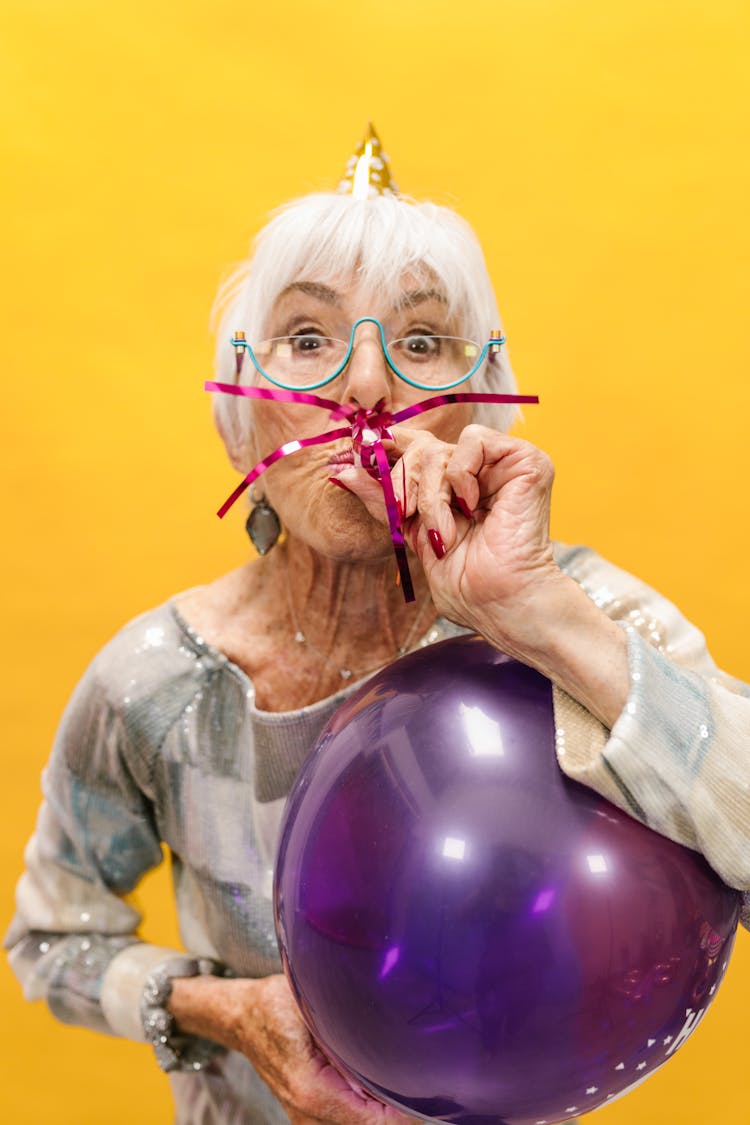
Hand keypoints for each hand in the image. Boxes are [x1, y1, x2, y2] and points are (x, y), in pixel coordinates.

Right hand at [169, 973, 417, 1124]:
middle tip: (423, 1086)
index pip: (373, 1123)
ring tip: (405, 1086)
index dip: (405, 1112)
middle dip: (399, 1113)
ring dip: (384, 1114)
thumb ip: (345, 1029)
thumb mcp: (309, 1005)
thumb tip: (384, 1041)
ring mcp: (307, 1121)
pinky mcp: (310, 1117)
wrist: (242, 1018)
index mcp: (312, 1091)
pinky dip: (368, 1113)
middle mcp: (308, 1116)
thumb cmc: (273, 1006)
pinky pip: (347, 1123)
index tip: (426, 1091)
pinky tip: (382, 1091)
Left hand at [334, 424, 628, 725]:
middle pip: (419, 449)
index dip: (386, 446)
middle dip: (404, 488)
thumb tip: (340, 472)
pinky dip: (460, 475)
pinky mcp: (525, 460)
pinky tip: (471, 506)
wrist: (501, 602)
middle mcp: (479, 471)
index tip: (358, 455)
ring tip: (447, 533)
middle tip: (410, 520)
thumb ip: (382, 500)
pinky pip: (473, 440)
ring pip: (439, 450)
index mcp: (455, 486)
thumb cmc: (467, 584)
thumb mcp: (411, 535)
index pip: (415, 445)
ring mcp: (502, 464)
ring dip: (431, 497)